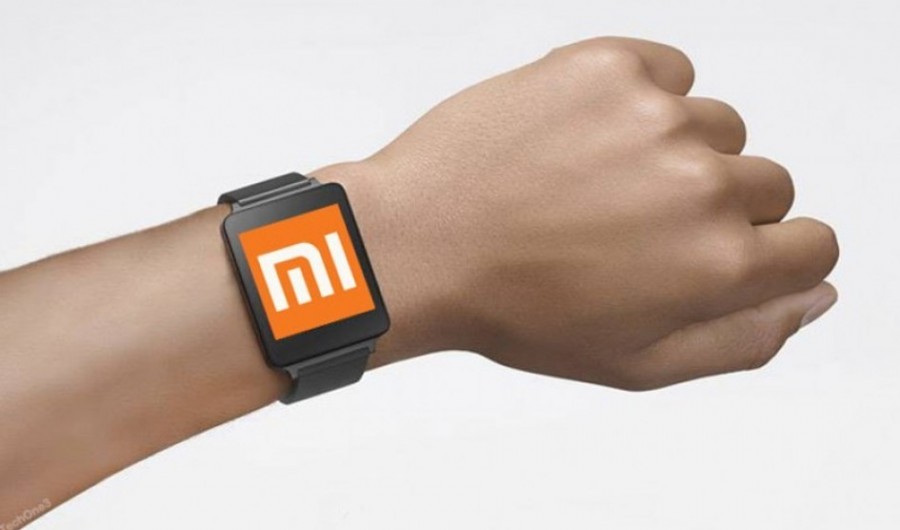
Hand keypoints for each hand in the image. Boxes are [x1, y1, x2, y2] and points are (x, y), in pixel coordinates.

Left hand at [316, 37, 838, 389]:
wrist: (422, 242)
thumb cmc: (515, 310)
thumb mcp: (635, 362)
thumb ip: (744, 338)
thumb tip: (817, 297)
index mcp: (718, 265)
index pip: (812, 246)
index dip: (768, 256)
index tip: (715, 254)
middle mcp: (702, 184)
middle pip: (768, 184)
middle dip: (715, 210)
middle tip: (631, 227)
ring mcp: (656, 116)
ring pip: (718, 126)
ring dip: (675, 153)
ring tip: (596, 183)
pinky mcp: (610, 66)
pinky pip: (669, 72)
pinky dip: (641, 100)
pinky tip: (585, 137)